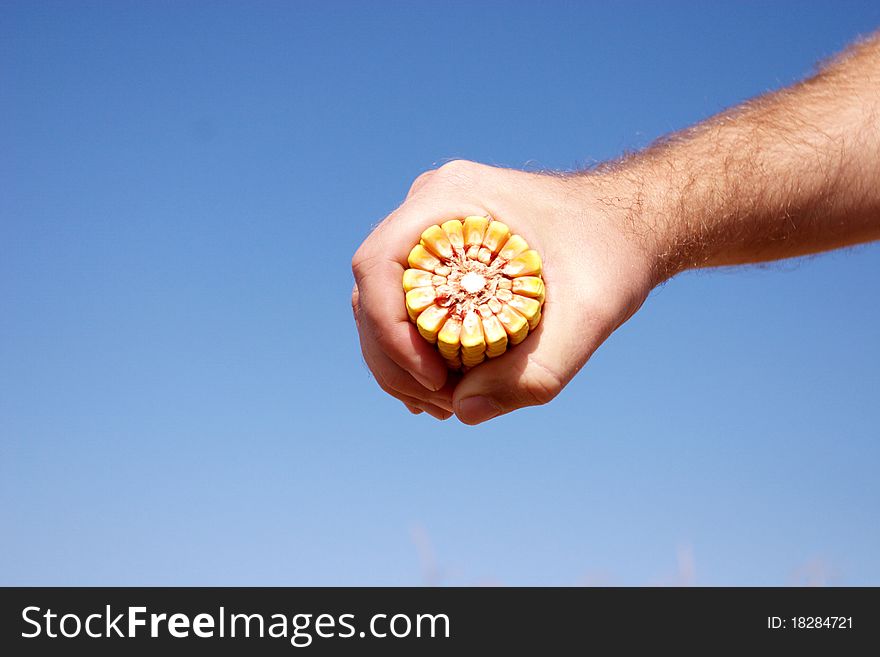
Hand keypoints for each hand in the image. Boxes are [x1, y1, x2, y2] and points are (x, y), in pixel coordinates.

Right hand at [351, 160, 666, 423]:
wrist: (626, 229)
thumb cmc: (611, 256)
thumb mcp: (591, 315)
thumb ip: (537, 371)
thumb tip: (463, 411)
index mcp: (452, 197)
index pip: (378, 263)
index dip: (388, 329)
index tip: (434, 379)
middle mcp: (429, 208)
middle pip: (371, 290)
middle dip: (392, 357)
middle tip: (441, 402)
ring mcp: (431, 231)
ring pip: (381, 302)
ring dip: (398, 360)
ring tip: (445, 403)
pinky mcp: (440, 256)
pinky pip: (403, 306)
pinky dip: (411, 351)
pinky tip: (444, 388)